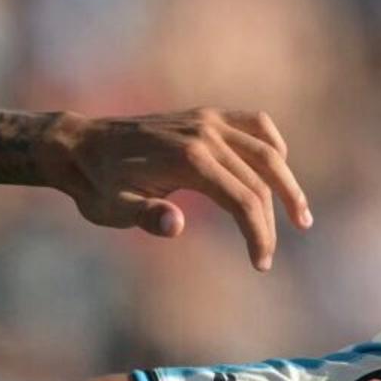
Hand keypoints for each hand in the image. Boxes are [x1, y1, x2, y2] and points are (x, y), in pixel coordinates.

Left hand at [38, 107, 312, 270]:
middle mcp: (205, 133)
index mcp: (189, 159)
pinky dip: (272, 145)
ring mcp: (208, 120)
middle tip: (272, 253)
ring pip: (267, 150)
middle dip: (274, 218)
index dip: (259, 235)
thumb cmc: (98, 184)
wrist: (81, 145)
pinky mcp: (206, 115)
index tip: (259, 265)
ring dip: (288, 182)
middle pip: (261, 178)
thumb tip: (174, 225)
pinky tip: (278, 167)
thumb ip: (146, 216)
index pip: (244, 200)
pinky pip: (253, 123)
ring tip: (299, 214)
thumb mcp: (113, 209)